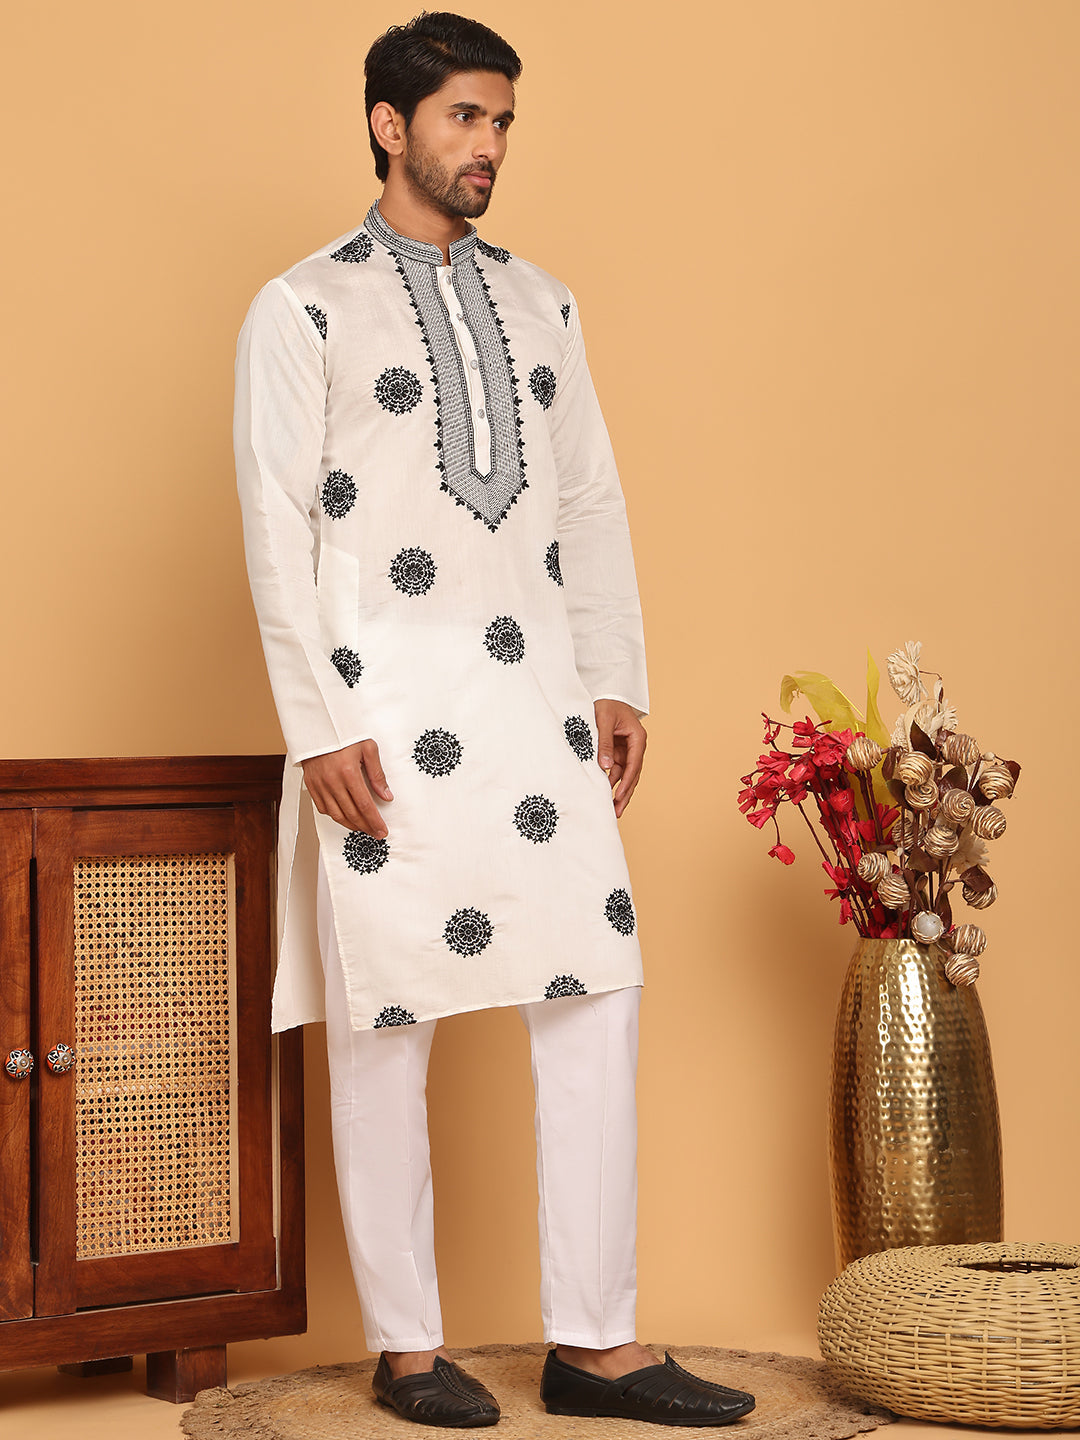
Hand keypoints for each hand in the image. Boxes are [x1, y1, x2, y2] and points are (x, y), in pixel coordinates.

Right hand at [301, 739, 392, 837]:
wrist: (318, 727)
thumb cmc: (343, 735)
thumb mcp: (367, 748)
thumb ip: (377, 774)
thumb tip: (386, 796)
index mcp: (348, 772)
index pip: (365, 805)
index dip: (375, 821)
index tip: (382, 830)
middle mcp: (332, 781)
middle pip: (352, 814)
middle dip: (366, 827)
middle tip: (376, 833)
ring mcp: (320, 785)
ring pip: (336, 815)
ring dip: (351, 825)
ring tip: (363, 828)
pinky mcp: (312, 785)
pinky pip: (323, 808)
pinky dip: (335, 816)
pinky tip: (345, 817)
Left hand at [594, 700, 646, 818]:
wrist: (604, 694)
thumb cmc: (606, 704)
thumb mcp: (602, 721)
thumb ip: (604, 743)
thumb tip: (604, 767)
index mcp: (637, 738)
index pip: (633, 764)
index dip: (627, 782)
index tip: (619, 796)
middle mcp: (635, 747)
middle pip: (632, 775)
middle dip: (625, 794)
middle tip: (617, 812)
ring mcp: (626, 751)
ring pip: (624, 776)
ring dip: (617, 791)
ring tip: (611, 809)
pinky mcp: (617, 753)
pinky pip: (615, 771)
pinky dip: (610, 782)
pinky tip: (604, 795)